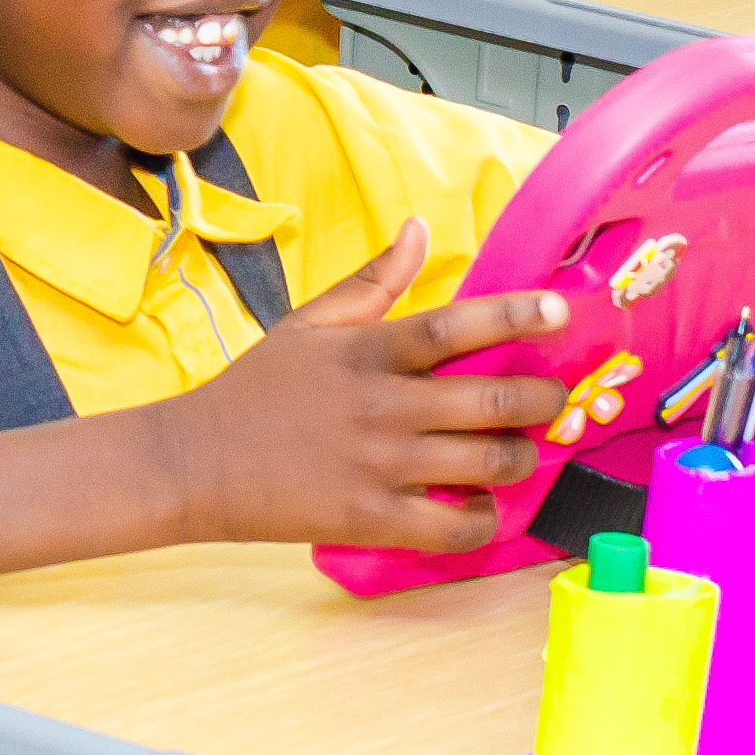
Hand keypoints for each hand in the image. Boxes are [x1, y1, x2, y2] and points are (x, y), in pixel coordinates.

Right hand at [137, 225, 572, 552]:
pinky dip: (482, 518)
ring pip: (485, 463)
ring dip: (520, 457)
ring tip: (518, 451)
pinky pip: (452, 526)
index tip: (561, 311)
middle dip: (540, 400)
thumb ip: (372, 280)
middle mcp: (383, 407)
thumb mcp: (309, 323)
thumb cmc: (256, 390)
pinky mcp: (371, 520)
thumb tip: (419, 227)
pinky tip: (481, 505)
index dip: (515, 316)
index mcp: (368, 352)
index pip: (455, 325)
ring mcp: (379, 467)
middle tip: (551, 398)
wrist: (194, 463)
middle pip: (490, 400)